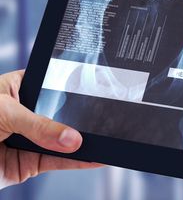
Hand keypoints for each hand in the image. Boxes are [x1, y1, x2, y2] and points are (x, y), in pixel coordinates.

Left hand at [0, 70, 100, 186]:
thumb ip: (40, 126)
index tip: (99, 88)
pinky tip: (96, 158)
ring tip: (106, 139)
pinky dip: (78, 162)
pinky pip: (58, 162)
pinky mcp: (29, 163)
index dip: (73, 86)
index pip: (52, 84)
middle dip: (82, 118)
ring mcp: (29, 139)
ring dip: (82, 142)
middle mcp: (26, 113)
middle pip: (62, 114)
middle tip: (105, 118)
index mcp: (16, 88)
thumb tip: (73, 138)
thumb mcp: (3, 114)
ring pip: (62, 140)